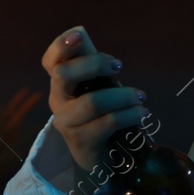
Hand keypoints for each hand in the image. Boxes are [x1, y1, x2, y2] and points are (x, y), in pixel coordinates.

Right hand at [40, 25, 151, 177]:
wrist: (99, 159)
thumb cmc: (101, 117)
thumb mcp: (97, 90)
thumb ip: (94, 70)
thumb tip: (88, 38)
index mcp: (61, 84)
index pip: (51, 61)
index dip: (60, 46)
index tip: (79, 35)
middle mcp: (57, 101)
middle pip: (64, 74)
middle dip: (94, 64)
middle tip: (119, 66)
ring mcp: (66, 122)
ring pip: (92, 102)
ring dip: (123, 96)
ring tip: (141, 98)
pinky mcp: (81, 141)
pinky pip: (107, 123)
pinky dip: (130, 115)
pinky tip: (142, 113)